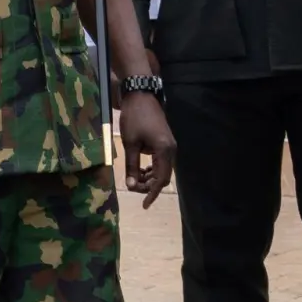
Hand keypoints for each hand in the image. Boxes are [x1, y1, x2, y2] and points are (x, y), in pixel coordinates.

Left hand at [118, 91, 175, 208]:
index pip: (161, 179)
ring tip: (134, 178)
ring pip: (163, 170)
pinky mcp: (165, 143)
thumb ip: (132, 167)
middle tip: (133, 187)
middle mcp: (171, 150)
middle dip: (149, 186)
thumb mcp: (130, 144)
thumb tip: (131, 186)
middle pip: (164, 176)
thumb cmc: (134, 119)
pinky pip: (161, 162)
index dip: (152, 194)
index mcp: (164, 151)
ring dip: (150, 177)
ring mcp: (170, 146)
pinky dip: (152, 169)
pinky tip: (140, 169)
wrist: (141, 97)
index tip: (144, 205)